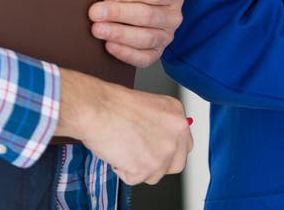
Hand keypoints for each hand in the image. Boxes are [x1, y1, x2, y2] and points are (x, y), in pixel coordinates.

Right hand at [55, 68, 192, 184]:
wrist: (99, 109)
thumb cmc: (115, 105)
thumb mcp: (150, 107)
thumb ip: (162, 125)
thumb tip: (162, 140)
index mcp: (177, 114)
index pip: (185, 143)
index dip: (170, 149)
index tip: (159, 150)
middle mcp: (176, 132)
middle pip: (177, 164)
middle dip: (159, 164)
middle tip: (141, 155)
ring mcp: (164, 152)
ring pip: (156, 175)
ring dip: (140, 168)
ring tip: (125, 148)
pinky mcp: (147, 168)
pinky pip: (135, 179)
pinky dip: (124, 171)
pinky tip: (118, 153)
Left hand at [88, 0, 184, 66]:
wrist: (149, 6)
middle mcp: (174, 16)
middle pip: (148, 15)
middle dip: (118, 13)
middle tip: (95, 12)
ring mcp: (167, 37)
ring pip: (146, 38)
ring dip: (119, 33)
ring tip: (97, 29)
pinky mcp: (158, 53)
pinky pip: (143, 58)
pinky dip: (125, 52)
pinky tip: (108, 45)